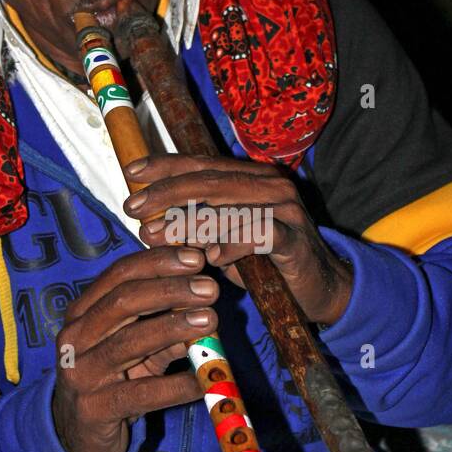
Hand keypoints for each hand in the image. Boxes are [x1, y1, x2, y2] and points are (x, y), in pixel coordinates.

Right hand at [52, 246, 218, 451]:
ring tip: (211, 320)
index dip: (159, 263)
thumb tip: (206, 308)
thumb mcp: (138, 349)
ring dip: (174, 327)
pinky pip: (140, 393)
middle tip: (209, 288)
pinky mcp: (93, 409)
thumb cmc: (111, 380)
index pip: (119, 275)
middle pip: (123, 301)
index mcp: (83, 312)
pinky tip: (203, 380)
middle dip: (170, 290)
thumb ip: (166, 327)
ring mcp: (80, 373)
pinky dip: (175, 385)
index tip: (196, 259)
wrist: (77, 433)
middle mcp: (75, 337)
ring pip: (129, 342)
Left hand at [122, 154, 352, 326]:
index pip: (203, 163)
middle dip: (167, 192)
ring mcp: (286, 210)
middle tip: (134, 207)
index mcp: (252, 177)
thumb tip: (149, 219)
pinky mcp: (295, 239)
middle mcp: (271, 186)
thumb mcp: (223, 240)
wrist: (319, 288)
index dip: (165, 165)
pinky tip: (212, 259)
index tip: (132, 171)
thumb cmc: (266, 262)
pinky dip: (233, 245)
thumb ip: (195, 225)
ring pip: (229, 207)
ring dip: (188, 222)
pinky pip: (259, 235)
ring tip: (155, 235)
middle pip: (211, 180)